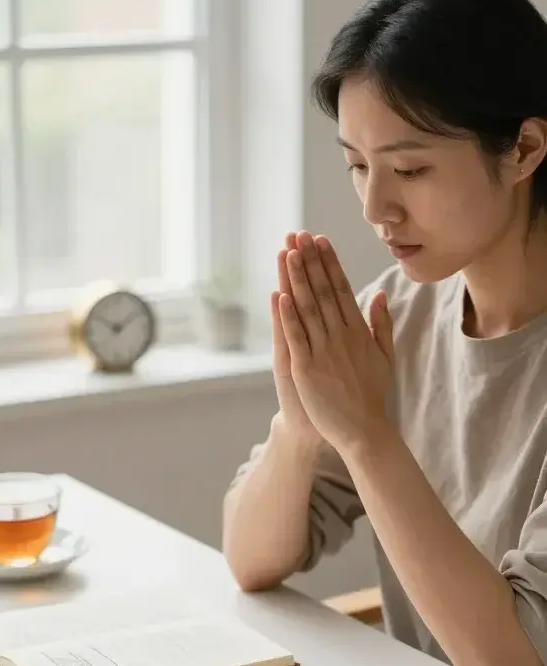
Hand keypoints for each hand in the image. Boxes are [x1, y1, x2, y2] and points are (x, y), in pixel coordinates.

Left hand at [278, 231, 394, 453]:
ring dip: (297, 279)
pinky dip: (288, 316)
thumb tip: (380, 294)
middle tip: (301, 234)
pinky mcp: (307, 369)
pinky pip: (297, 337)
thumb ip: (381, 325)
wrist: (364, 431)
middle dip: (311, 261)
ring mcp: (324, 352)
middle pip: (323, 292)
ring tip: (289, 253)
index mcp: (359, 332)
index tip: (321, 240)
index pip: (342, 288)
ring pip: (308, 309)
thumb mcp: (385, 357)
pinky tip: (281, 294)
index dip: (330, 263)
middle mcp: (342, 337)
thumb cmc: (372, 395)